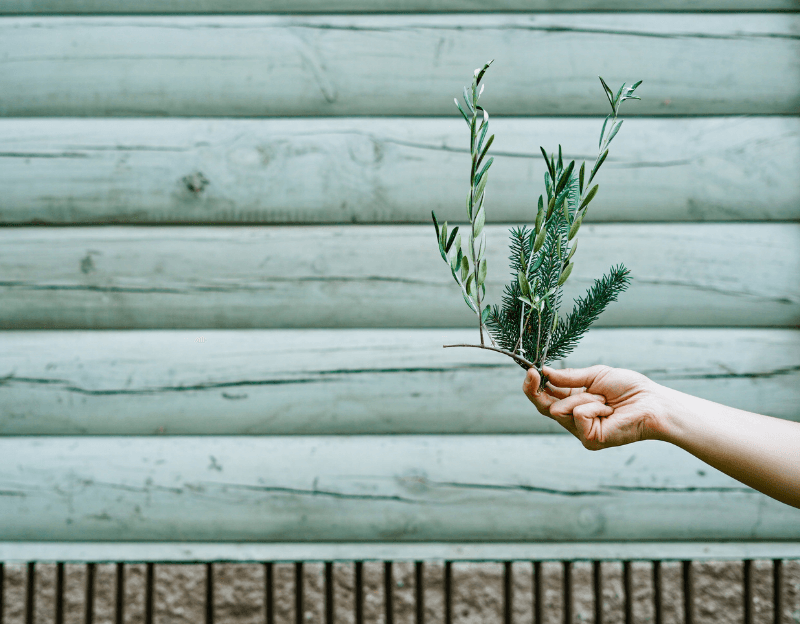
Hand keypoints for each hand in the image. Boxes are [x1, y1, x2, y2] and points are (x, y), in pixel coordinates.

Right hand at [522, 365, 672, 449]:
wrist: (652, 402)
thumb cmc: (629, 389)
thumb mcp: (595, 376)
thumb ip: (569, 377)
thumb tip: (545, 372)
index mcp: (575, 402)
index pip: (546, 397)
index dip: (534, 386)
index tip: (530, 370)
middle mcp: (575, 419)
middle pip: (543, 407)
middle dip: (536, 390)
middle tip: (533, 373)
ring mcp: (581, 431)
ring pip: (559, 409)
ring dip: (581, 397)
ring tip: (603, 399)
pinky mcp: (590, 439)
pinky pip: (578, 415)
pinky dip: (592, 406)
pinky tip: (608, 409)